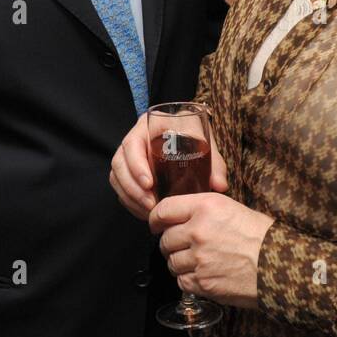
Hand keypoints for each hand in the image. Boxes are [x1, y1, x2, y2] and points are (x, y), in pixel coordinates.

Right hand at [109, 115, 227, 221]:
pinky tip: (145, 211)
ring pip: (117, 176)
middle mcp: (136, 137)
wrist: (191, 134)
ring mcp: (129, 154)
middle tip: (151, 205)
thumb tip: (219, 185)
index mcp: (150, 124)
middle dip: (133, 188)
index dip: (136, 165)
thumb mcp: (206, 143)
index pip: (133, 143)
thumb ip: (214, 163)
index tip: (150, 184)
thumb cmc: (197, 135)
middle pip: (120, 162)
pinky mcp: (129, 170)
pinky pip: (121, 187)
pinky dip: (130, 201)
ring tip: (149, 211)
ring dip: (131, 197)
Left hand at [149, 193, 273, 309]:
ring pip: (171, 262)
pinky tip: (204, 275)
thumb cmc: (261, 235)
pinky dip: (189, 280)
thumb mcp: (231, 208)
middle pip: (165, 239)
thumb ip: (203, 210)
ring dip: (179, 263)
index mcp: (205, 206)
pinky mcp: (202, 282)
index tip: (155, 224)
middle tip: (181, 246)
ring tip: (197, 262)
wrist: (279, 264)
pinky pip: (182, 281)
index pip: (164, 210)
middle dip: (170, 244)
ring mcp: (199, 258)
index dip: (156, 219)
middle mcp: (198, 231)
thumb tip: (182, 215)